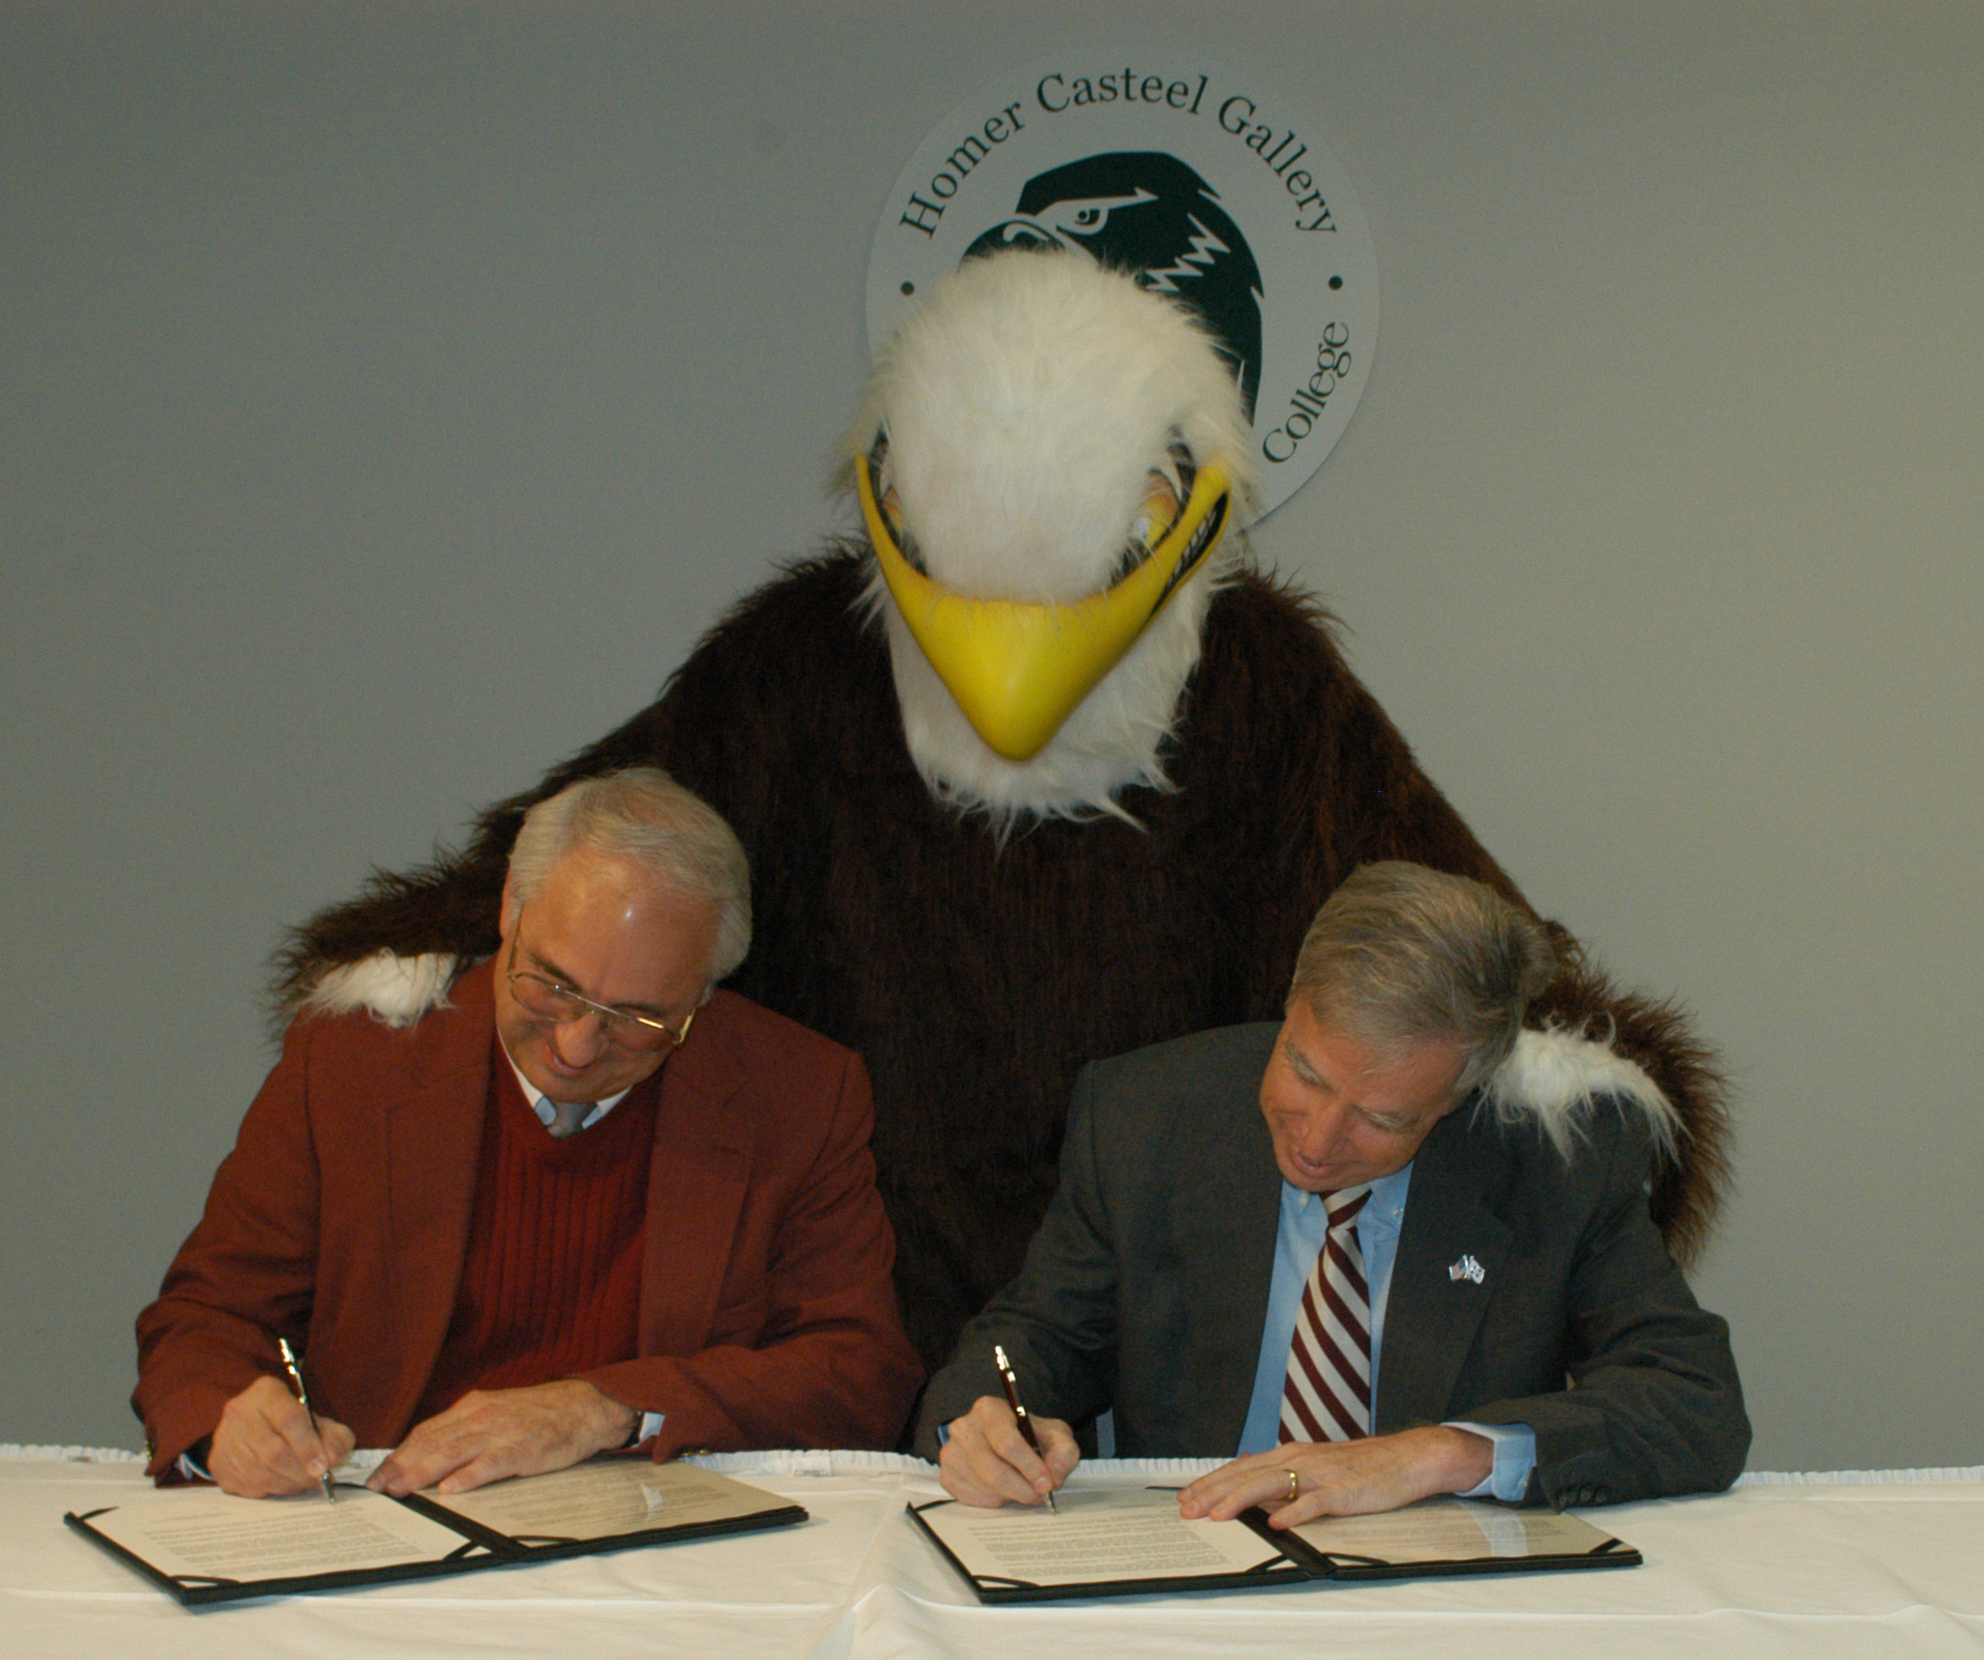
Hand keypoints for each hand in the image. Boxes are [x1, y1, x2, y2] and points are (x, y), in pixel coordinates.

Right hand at [207, 1373, 356, 1497]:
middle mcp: (239, 1411)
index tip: (323, 1468)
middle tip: (318, 1482)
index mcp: (267, 1392)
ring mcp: (223, 1438)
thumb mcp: (319, 1420)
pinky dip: (267, 1490)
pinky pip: (244, 1485)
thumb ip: (335, 1437)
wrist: (255, 1424)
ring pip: (258, 1472)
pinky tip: (280, 1484)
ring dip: (286, 1485)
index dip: (308, 1447)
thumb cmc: (293, 1422)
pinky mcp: (216, 1462)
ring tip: (301, 1483)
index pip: (289, 1420)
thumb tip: (334, 1459)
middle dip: (300, 1473)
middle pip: (272, 1451)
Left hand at [368, 1379, 638, 1496]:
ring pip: (455, 1452)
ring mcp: (503, 1431)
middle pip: (433, 1442)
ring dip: (424, 1472)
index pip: (426, 1432)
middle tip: (377, 1490)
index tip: (377, 1476)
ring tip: (401, 1490)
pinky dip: (470, 1476)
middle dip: (401, 1467)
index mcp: (474, 1407)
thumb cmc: (540, 1414)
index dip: (399, 1454)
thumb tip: (431, 1454)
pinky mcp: (524, 1448)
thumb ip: (467, 1430)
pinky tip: (452, 1489)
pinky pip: (493, 1463)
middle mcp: (483, 1416)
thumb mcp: (498, 1412)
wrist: (585, 1406)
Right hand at [938, 1395, 1080, 1508]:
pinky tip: (1004, 1491)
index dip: (1029, 1467)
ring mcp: (951, 1451)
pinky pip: (971, 1498)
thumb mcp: (1056, 1436)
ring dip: (1009, 1495)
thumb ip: (1063, 1452)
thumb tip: (1053, 1473)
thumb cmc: (1031, 1437)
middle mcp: (964, 1426)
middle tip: (1039, 1495)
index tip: (1046, 1483)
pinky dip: (993, 1501)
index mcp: (989, 1409)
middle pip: (993, 1469)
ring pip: (984, 1486)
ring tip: (1023, 1489)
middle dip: (1021, 1488)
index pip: (1007, 1442)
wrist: (1010, 1442)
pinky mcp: (947, 1474)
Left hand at [1178, 1426, 1492, 1528]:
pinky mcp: (1344, 1492)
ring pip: (1273, 1485)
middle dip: (1214, 1492)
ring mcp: (1321, 1474)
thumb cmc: (1360, 1466)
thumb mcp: (1315, 1463)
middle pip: (1248, 1475)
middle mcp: (1300, 1459)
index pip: (1242, 1468)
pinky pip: (1315, 1503)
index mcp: (1291, 1453)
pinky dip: (1294, 1512)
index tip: (1186, 1497)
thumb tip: (1249, 1473)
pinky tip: (1277, 1524)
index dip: (1211, 1482)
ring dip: (1241, 1500)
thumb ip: (1283, 1469)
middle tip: (1187, 1508)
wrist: (1405, 1458)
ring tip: (1218, 1515)